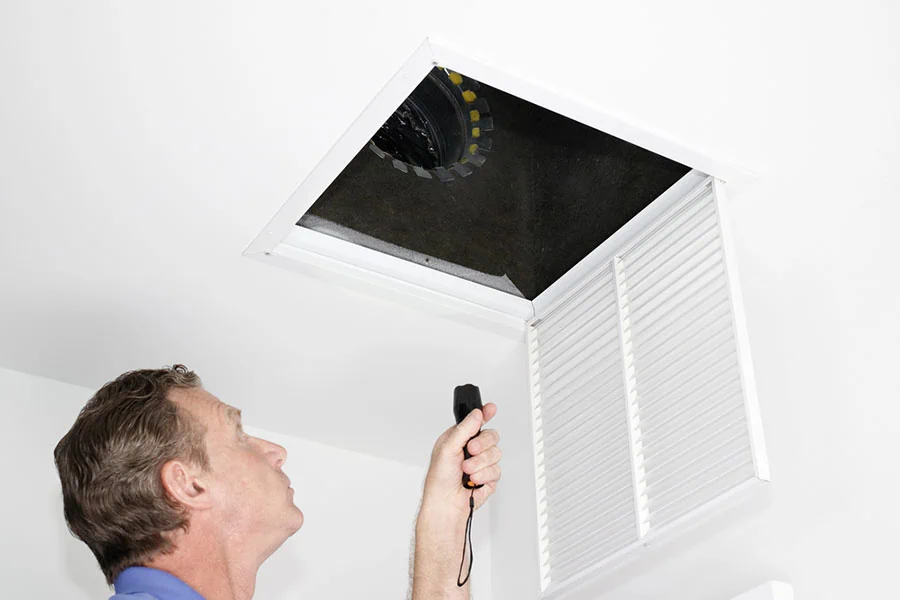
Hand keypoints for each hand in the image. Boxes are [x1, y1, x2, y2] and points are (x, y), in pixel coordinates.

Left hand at [421, 403, 501, 519]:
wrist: (446, 504)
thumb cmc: (439, 480)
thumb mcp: (447, 449)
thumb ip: (464, 429)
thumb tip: (477, 414)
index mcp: (459, 438)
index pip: (476, 421)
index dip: (486, 414)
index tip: (491, 408)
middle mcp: (471, 449)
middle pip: (491, 436)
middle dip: (482, 444)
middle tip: (471, 450)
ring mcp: (481, 463)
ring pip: (496, 453)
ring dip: (480, 463)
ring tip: (467, 470)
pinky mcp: (489, 477)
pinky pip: (497, 470)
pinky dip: (484, 475)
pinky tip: (473, 480)